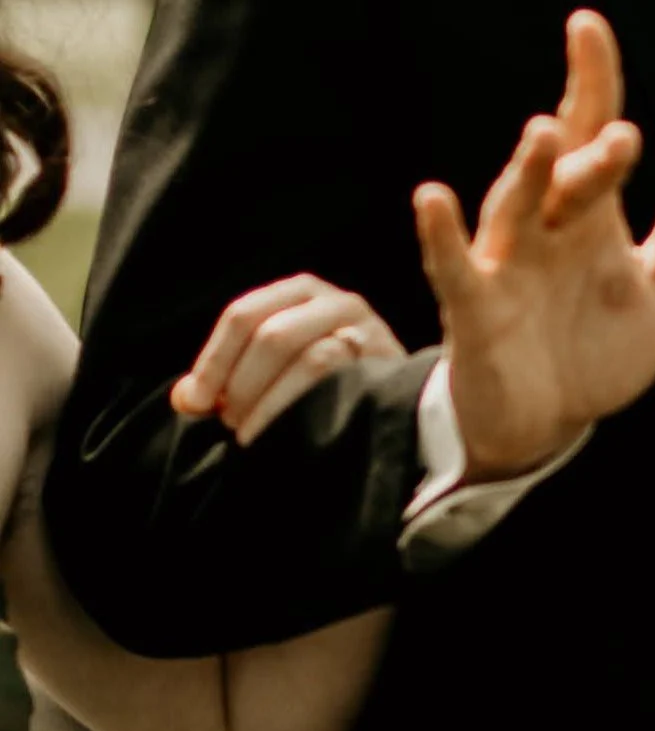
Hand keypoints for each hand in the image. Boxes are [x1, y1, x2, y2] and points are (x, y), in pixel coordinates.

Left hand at [171, 274, 404, 445]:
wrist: (393, 403)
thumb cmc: (316, 387)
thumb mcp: (266, 371)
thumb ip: (224, 378)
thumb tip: (184, 397)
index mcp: (299, 293)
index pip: (243, 316)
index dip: (213, 362)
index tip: (196, 404)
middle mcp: (335, 301)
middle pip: (272, 336)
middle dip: (242, 387)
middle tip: (231, 425)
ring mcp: (366, 329)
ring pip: (308, 358)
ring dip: (270, 405)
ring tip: (252, 435)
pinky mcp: (386, 362)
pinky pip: (338, 381)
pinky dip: (298, 411)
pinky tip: (282, 437)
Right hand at [412, 9, 654, 480]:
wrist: (549, 425)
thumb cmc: (601, 347)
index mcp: (592, 211)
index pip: (590, 128)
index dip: (591, 78)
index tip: (586, 26)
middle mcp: (546, 224)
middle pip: (564, 171)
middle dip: (589, 153)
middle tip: (621, 141)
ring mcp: (507, 262)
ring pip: (513, 205)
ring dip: (527, 171)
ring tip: (542, 136)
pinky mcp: (476, 309)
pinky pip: (455, 265)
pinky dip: (441, 233)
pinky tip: (432, 198)